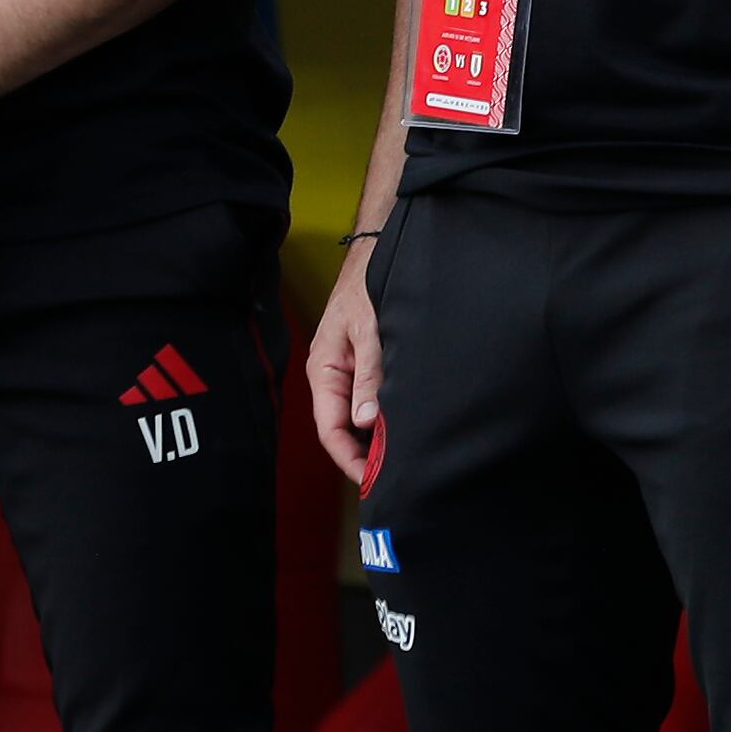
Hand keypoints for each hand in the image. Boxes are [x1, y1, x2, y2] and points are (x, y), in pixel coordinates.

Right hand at [307, 238, 381, 479]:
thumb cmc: (368, 287)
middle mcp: (336, 377)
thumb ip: (370, 374)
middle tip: (394, 475)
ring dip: (379, 436)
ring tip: (403, 458)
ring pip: (362, 416)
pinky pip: (376, 399)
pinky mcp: (372, 366)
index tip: (371, 477)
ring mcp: (354, 373)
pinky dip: (388, 415)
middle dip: (366, 453)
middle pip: (345, 429)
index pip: (330, 428)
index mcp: (324, 371)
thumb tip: (365, 421)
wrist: (380, 254)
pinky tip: (406, 426)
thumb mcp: (369, 331)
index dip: (348, 457)